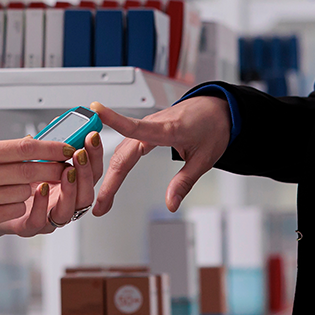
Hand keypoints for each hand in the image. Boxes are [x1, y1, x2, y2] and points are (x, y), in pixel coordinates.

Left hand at [0, 129, 105, 236]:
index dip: (94, 155)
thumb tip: (56, 124)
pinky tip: (41, 189)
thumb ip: (46, 146)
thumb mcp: (32, 157)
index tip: (92, 137)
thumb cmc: (14, 180)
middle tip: (80, 154)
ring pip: (69, 210)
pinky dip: (42, 205)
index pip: (91, 171)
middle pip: (87, 193)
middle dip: (86, 172)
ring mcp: (48, 216)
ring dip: (70, 189)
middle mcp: (63, 202)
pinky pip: (40, 221)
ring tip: (66, 171)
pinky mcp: (29, 226)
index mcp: (68, 184)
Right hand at [0, 137, 72, 234]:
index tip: (68, 148)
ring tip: (14, 187)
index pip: (26, 146)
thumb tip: (33, 146)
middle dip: (54, 169)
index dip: (52, 147)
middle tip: (66, 168)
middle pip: (32, 170)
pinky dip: (16, 206)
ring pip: (25, 192)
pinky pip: (15, 210)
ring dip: (28, 190)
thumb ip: (1, 152)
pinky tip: (4, 200)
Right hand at [92, 96, 230, 214]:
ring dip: (111, 174)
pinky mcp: (149, 128)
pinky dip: (118, 162)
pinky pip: (128, 144)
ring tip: (104, 197)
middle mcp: (154, 125)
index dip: (114, 120)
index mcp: (168, 129)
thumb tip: (171, 203)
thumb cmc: (213, 127)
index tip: (95, 109)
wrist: (218, 109)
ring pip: (123, 150)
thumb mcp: (204, 159)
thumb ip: (184, 182)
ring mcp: (150, 126)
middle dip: (109, 180)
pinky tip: (112, 175)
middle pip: (123, 153)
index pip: (135, 126)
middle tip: (100, 205)